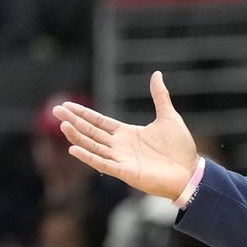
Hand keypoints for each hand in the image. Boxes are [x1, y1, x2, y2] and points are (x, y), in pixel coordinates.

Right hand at [53, 71, 198, 199]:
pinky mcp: (125, 172)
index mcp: (127, 134)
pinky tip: (74, 149)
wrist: (191, 171)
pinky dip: (89, 157)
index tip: (66, 106)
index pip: (99, 122)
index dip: (83, 114)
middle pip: (91, 132)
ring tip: (63, 125)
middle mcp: (120, 146)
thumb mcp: (168, 117)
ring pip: (93, 146)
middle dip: (74, 121)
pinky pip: (103, 164)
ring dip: (77, 137)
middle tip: (56, 110)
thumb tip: (156, 74)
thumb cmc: (181, 148)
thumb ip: (159, 96)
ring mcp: (121, 159)